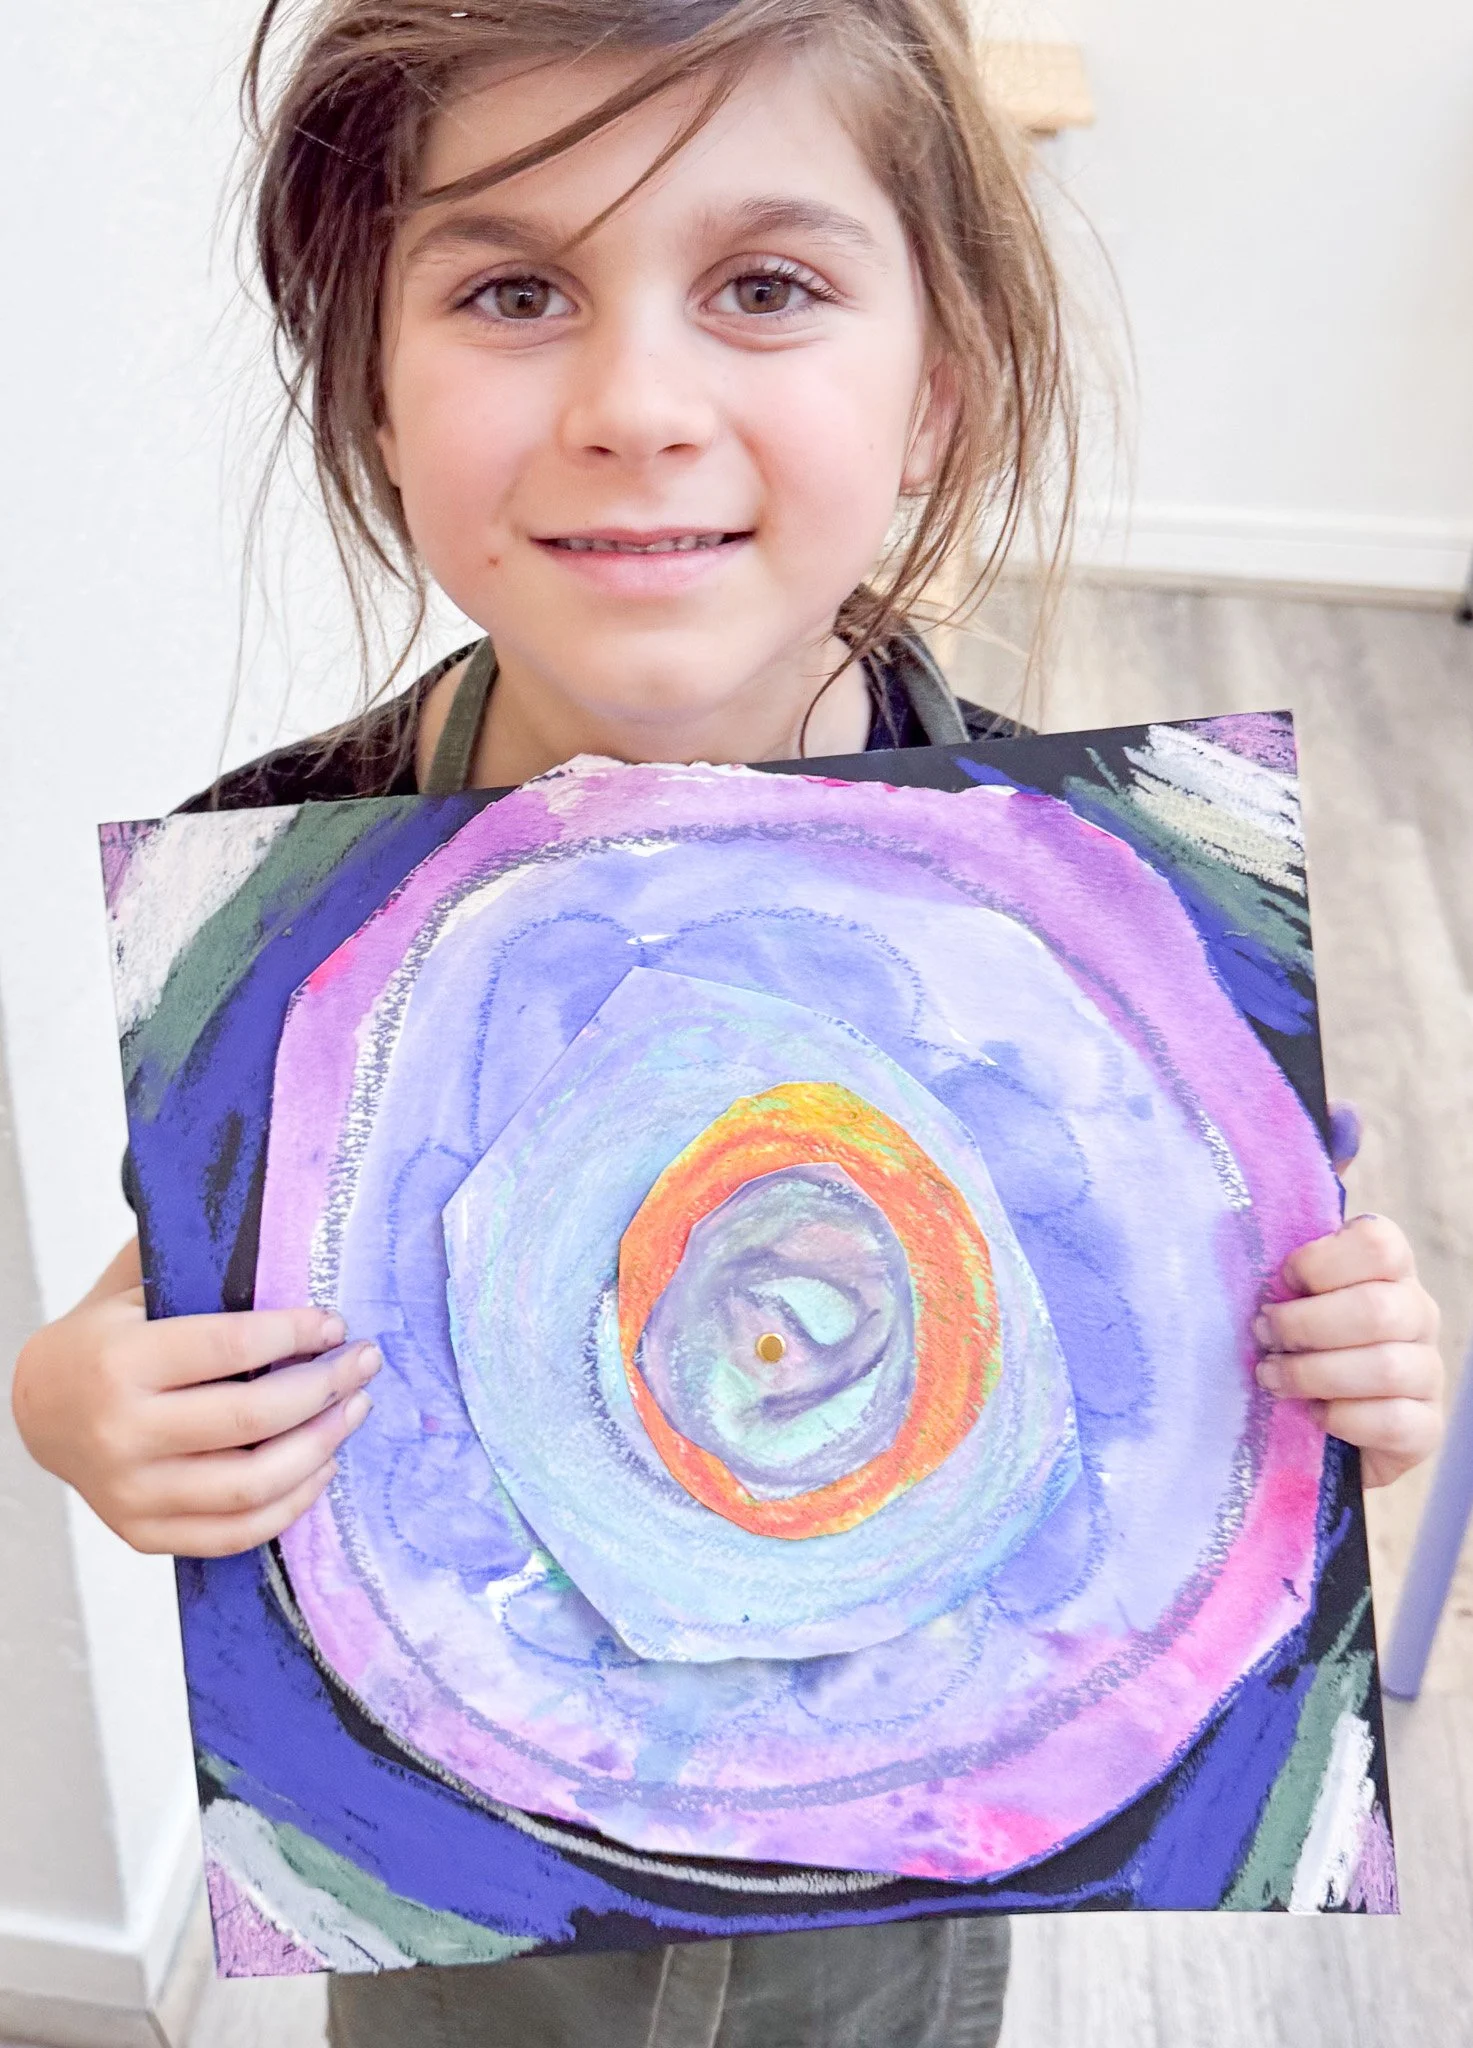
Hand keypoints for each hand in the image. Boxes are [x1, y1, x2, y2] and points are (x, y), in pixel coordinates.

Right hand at [10, 1238, 379, 1555]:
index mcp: (121, 1361)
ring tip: (354, 1412)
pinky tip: (321, 1467)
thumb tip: (284, 1233)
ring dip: (321, 1447)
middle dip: (326, 1388)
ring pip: (252, 1486)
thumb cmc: (104, 1339)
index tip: (335, 1324)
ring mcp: (132, 1492)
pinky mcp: (143, 1532)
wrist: (39, 1410)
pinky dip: (291, 1505)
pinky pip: (234, 1534)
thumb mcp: (132, 1287)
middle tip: (364, 1363)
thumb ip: (196, 1263)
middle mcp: (123, 1432)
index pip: (230, 1347)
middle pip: (252, 1419)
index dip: (295, 1333)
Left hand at [1254, 1213, 1443, 1488]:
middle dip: (1304, 1326)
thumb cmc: (1297, 1339)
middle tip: (1263, 1336)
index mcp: (1388, 1270)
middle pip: (1377, 1309)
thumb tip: (1245, 1254)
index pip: (1378, 1245)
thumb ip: (1285, 1273)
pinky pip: (1392, 1421)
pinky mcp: (1425, 1425)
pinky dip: (1341, 1418)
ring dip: (1312, 1374)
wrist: (1322, 1415)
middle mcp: (1417, 1314)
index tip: (1283, 1280)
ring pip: (1384, 1367)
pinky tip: (1312, 1413)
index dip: (1321, 1262)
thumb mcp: (1291, 1295)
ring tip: (1271, 1377)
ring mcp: (1427, 1370)